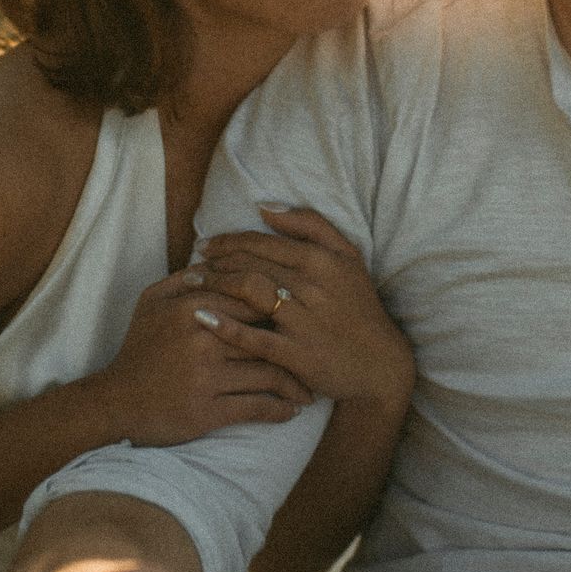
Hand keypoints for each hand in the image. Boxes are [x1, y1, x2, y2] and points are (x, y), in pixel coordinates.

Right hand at [82, 267, 312, 446]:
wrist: (117, 401)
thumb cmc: (139, 349)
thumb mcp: (151, 302)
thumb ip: (184, 279)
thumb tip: (217, 260)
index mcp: (193, 306)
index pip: (252, 294)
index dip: (280, 302)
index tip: (300, 311)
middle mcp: (204, 338)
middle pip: (267, 331)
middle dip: (297, 341)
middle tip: (318, 348)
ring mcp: (208, 376)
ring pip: (269, 373)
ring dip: (296, 384)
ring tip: (310, 388)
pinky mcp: (209, 411)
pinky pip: (258, 408)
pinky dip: (281, 410)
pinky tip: (292, 410)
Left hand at [196, 205, 413, 413]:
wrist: (380, 364)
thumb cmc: (358, 307)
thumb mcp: (347, 257)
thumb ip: (310, 225)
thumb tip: (265, 207)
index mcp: (322, 260)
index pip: (262, 243)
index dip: (227, 242)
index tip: (205, 246)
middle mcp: (313, 287)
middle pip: (250, 265)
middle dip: (214, 263)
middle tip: (190, 266)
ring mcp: (305, 322)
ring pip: (249, 293)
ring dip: (215, 286)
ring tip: (190, 287)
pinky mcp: (298, 355)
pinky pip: (256, 338)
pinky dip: (227, 327)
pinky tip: (202, 318)